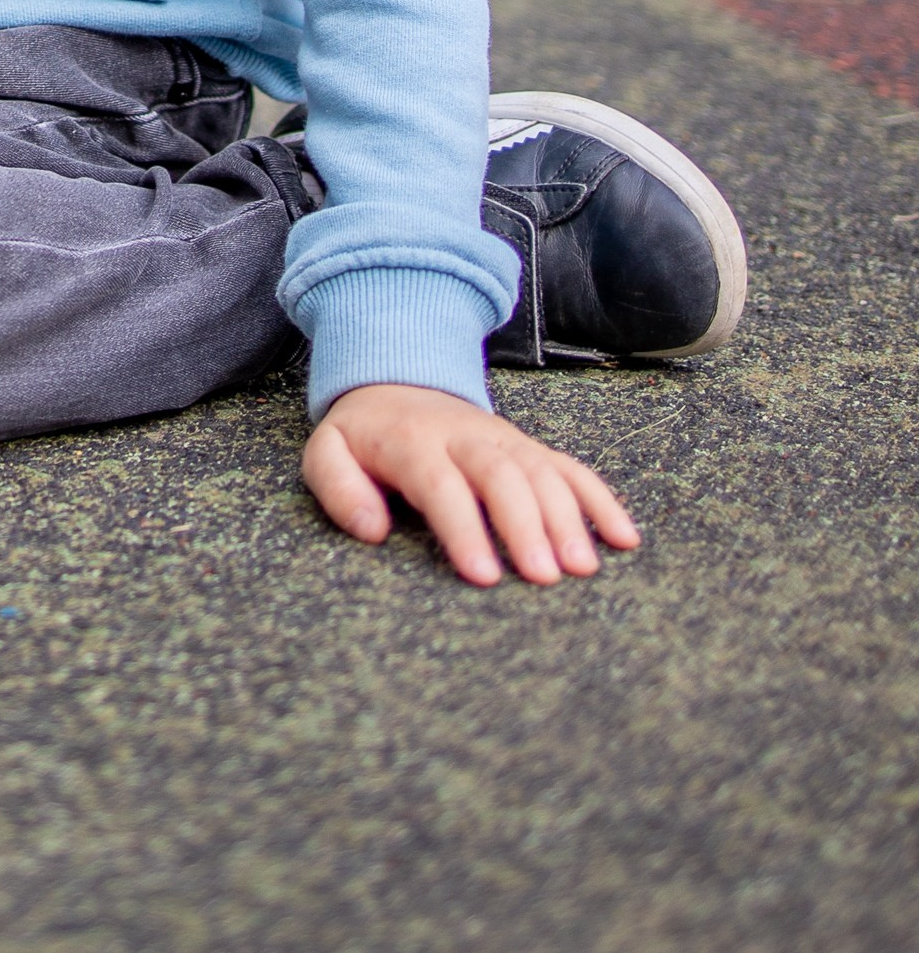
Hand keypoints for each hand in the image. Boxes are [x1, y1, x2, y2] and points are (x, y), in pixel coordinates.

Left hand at [303, 381, 639, 588]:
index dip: (463, 528)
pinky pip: (571, 467)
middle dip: (526, 525)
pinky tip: (625, 537)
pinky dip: (601, 499)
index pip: (440, 483)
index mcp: (412, 440)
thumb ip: (338, 489)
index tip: (482, 576)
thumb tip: (371, 531)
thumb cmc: (363, 434)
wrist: (395, 375)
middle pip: (501, 475)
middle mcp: (465, 436)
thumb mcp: (327, 452)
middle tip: (545, 577)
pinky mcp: (528, 446)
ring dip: (568, 517)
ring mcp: (503, 438)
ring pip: (542, 471)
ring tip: (584, 568)